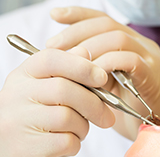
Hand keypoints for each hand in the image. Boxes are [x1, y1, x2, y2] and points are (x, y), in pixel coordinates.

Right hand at [0, 46, 114, 156]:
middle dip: (94, 103)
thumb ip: (66, 69)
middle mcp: (14, 94)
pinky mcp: (24, 147)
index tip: (102, 78)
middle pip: (64, 90)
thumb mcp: (45, 86)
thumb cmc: (38, 114)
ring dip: (83, 126)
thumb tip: (85, 52)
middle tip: (108, 117)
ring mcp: (16, 122)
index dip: (82, 66)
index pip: (51, 59)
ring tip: (79, 130)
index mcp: (23, 74)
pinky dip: (75, 143)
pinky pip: (65, 141)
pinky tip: (68, 141)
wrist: (11, 147)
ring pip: (67, 117)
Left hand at [46, 7, 159, 139]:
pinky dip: (107, 64)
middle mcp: (141, 43)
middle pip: (107, 24)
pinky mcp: (153, 73)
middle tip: (53, 47)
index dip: (78, 14)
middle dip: (76, 32)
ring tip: (71, 61)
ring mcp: (149, 56)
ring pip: (118, 38)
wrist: (158, 125)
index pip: (103, 19)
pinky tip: (92, 75)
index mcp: (129, 42)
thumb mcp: (104, 82)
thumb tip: (62, 58)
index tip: (55, 14)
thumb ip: (90, 68)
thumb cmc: (129, 103)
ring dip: (90, 48)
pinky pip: (130, 60)